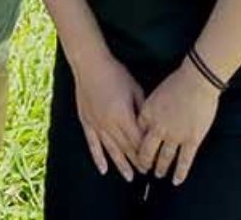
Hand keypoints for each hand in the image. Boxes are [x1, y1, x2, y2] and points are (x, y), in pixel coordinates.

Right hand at [70, 50, 145, 180]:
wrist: (89, 63)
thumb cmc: (115, 72)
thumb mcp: (134, 88)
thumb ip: (142, 109)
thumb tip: (149, 126)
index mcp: (123, 116)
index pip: (138, 142)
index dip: (146, 153)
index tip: (154, 161)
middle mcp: (109, 124)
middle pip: (126, 149)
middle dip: (137, 162)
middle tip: (146, 172)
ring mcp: (96, 125)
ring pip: (110, 150)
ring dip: (121, 165)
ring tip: (129, 177)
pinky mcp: (86, 122)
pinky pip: (92, 144)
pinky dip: (98, 158)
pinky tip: (103, 170)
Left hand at [135, 57, 219, 185]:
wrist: (197, 81)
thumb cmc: (178, 82)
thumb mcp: (156, 93)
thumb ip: (150, 108)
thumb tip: (147, 119)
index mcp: (148, 113)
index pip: (137, 133)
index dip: (135, 143)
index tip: (135, 150)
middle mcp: (158, 128)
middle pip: (147, 150)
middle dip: (144, 161)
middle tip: (144, 168)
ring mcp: (175, 136)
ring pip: (165, 158)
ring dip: (160, 168)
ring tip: (158, 174)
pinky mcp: (191, 140)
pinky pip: (184, 161)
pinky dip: (180, 173)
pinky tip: (176, 181)